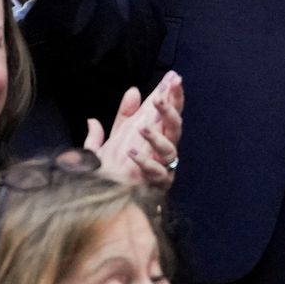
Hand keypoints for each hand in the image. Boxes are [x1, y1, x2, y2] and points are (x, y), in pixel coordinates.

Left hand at [86, 71, 184, 187]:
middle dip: (171, 110)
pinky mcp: (157, 184)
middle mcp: (163, 149)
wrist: (108, 206)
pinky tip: (132, 154)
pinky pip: (157, 172)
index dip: (172, 94)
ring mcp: (163, 167)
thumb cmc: (114, 172)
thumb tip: (132, 90)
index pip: (168, 111)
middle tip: (161, 97)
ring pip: (171, 148)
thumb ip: (123, 116)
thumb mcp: (114, 139)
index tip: (174, 77)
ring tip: (142, 130)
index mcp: (155, 136)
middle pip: (175, 125)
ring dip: (157, 137)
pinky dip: (145, 162)